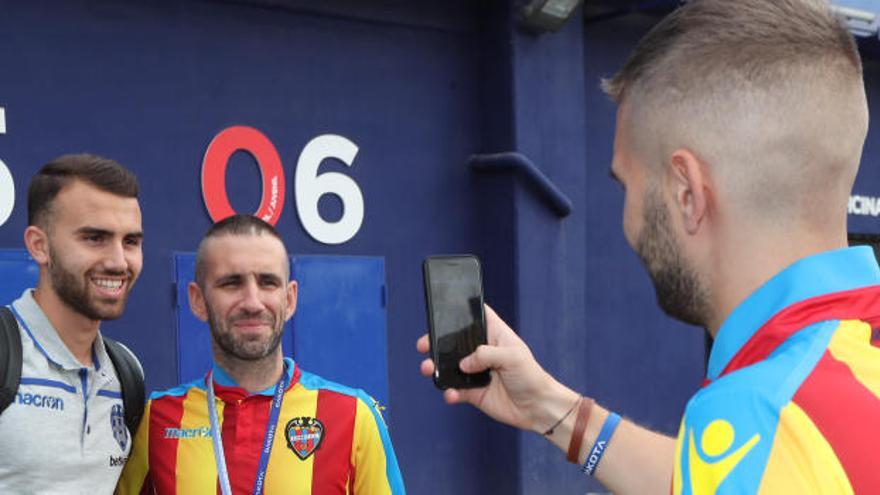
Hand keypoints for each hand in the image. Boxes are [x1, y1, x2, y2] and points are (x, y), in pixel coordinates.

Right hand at [417, 304, 572, 432]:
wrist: (537, 408)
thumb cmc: (531, 376)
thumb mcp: (512, 357)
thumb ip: (486, 354)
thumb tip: (463, 363)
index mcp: (494, 334)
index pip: (476, 316)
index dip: (461, 311)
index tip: (442, 309)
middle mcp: (482, 351)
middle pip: (454, 341)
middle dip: (436, 342)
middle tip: (423, 345)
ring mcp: (475, 372)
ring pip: (449, 366)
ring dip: (435, 367)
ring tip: (428, 368)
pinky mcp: (472, 392)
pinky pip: (454, 390)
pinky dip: (449, 392)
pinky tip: (451, 393)